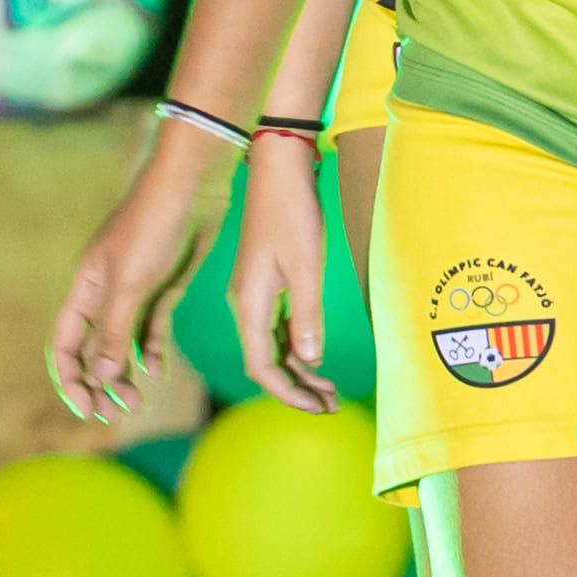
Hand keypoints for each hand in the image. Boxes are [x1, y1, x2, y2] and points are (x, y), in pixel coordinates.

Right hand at [44, 119, 231, 425]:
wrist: (194, 183)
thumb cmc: (154, 225)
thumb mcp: (131, 282)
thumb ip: (115, 331)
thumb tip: (101, 377)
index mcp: (86, 288)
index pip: (66, 344)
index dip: (70, 378)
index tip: (87, 409)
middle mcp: (105, 293)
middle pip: (93, 350)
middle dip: (99, 384)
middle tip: (116, 414)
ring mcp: (136, 291)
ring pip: (122, 344)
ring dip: (126, 375)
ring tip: (137, 402)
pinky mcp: (165, 288)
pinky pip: (151, 329)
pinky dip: (151, 352)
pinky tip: (158, 372)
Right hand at [225, 136, 335, 412]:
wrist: (278, 168)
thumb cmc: (292, 212)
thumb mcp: (306, 266)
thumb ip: (306, 316)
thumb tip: (309, 360)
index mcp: (249, 303)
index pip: (261, 366)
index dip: (288, 392)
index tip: (317, 407)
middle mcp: (246, 304)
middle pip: (265, 362)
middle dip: (296, 388)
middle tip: (331, 406)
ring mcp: (254, 294)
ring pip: (272, 346)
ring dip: (299, 371)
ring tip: (329, 391)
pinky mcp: (264, 283)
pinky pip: (276, 327)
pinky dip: (296, 347)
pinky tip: (316, 358)